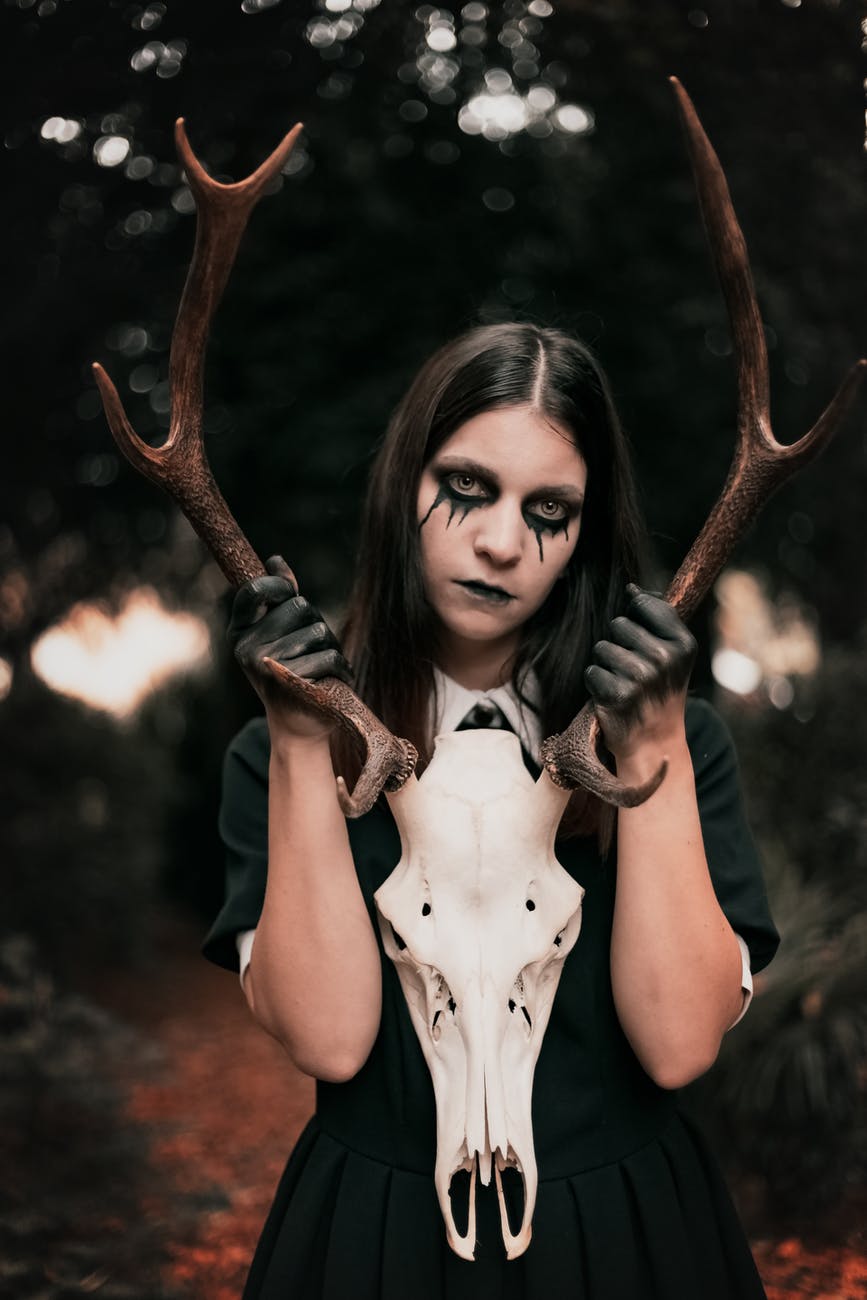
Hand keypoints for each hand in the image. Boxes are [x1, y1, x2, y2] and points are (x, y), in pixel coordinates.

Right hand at [228, 555, 352, 736]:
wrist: (298, 723)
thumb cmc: (291, 670)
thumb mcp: (278, 632)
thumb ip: (279, 598)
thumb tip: (276, 560)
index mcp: (239, 631)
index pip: (254, 589)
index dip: (279, 585)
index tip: (290, 594)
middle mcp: (245, 648)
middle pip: (299, 606)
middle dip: (315, 622)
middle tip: (312, 646)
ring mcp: (265, 667)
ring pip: (317, 631)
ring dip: (330, 645)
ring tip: (321, 665)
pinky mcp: (290, 685)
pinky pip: (329, 656)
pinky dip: (341, 667)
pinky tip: (334, 679)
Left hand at [584, 584, 695, 765]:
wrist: (655, 742)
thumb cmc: (660, 691)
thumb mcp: (673, 654)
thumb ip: (657, 618)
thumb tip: (632, 587)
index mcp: (684, 643)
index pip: (643, 603)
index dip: (635, 617)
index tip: (643, 639)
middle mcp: (665, 658)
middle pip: (618, 624)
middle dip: (619, 643)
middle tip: (634, 670)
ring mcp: (641, 677)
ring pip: (602, 647)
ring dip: (607, 664)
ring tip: (624, 683)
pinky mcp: (617, 694)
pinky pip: (591, 671)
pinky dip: (597, 684)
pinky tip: (614, 698)